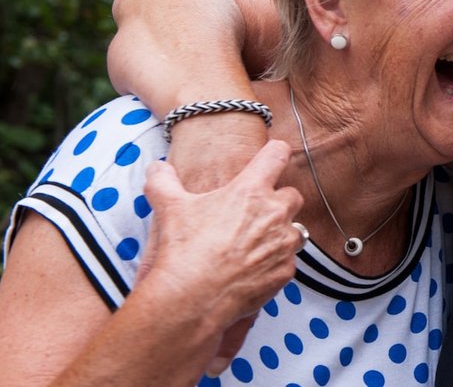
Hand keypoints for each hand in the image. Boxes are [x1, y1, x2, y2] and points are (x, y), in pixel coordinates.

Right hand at [139, 139, 304, 373]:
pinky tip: (252, 269)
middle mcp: (275, 213)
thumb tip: (157, 167)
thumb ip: (164, 182)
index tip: (271, 157)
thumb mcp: (170, 209)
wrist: (192, 298)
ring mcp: (283, 244)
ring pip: (295, 230)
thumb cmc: (183, 249)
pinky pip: (288, 261)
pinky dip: (275, 263)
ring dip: (280, 234)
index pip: (277, 155)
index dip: (275, 153)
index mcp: (252, 191)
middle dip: (278, 201)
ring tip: (253, 244)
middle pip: (292, 195)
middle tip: (256, 213)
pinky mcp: (285, 271)